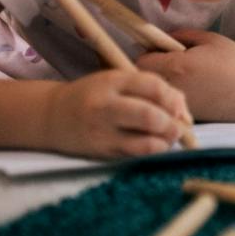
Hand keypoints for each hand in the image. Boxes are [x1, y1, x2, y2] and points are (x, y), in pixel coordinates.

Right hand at [40, 68, 189, 159]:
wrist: (52, 116)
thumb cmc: (94, 95)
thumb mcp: (118, 81)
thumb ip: (150, 88)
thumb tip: (182, 109)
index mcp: (113, 81)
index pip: (154, 86)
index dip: (173, 98)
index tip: (178, 106)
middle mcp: (106, 106)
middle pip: (151, 116)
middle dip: (172, 124)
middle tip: (178, 126)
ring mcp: (102, 131)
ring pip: (146, 142)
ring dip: (165, 141)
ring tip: (168, 137)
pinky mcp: (101, 152)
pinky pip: (135, 155)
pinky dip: (152, 151)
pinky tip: (154, 145)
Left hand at [135, 29, 234, 120]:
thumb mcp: (210, 39)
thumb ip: (180, 36)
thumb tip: (159, 38)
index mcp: (177, 66)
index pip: (140, 61)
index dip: (146, 53)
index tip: (158, 50)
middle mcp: (172, 88)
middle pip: (142, 81)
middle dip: (148, 70)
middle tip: (166, 62)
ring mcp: (176, 106)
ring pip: (153, 95)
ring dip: (158, 85)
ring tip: (180, 77)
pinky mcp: (184, 117)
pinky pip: (166, 105)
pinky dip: (171, 98)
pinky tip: (191, 90)